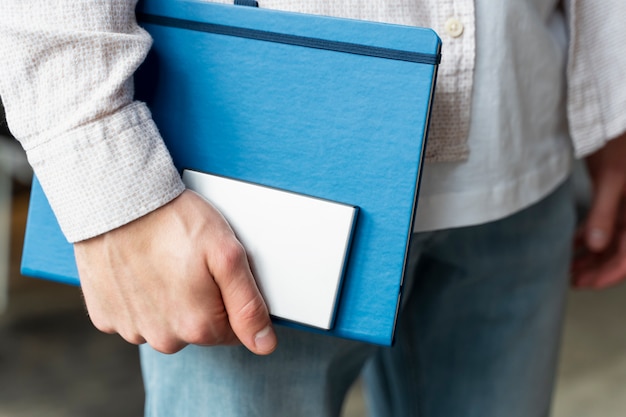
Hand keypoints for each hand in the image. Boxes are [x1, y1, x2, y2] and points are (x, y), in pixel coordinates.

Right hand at [73, 190, 276, 354]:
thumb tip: (264, 344)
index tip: (216, 273)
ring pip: (164, 324)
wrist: (117, 201)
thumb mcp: (227, 255)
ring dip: (167, 300)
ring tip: (163, 262)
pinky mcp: (105, 316)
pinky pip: (132, 316)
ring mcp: (131, 329)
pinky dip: (138, 298)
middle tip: (189, 263)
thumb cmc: (173, 221)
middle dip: (200, 301)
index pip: (231, 331)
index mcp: (198, 327)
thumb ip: (248, 305)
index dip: (228, 299)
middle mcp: (163, 338)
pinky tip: (139, 269)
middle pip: (197, 330)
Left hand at [572, 133, 625, 288]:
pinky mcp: (612, 194)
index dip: (609, 274)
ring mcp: (624, 204)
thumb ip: (605, 212)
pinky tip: (571, 243)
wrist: (615, 112)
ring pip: (609, 239)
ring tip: (566, 266)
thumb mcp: (613, 177)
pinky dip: (587, 234)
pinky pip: (602, 222)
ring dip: (589, 254)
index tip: (585, 284)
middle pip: (618, 251)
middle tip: (570, 279)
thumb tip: (596, 245)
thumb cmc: (621, 141)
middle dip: (596, 268)